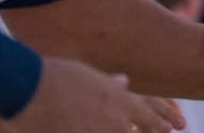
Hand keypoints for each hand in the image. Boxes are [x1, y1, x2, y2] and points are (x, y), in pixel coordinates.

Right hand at [6, 57, 180, 132]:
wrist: (35, 89)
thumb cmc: (62, 77)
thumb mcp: (93, 76)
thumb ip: (110, 84)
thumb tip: (123, 81)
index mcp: (121, 99)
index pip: (149, 115)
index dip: (158, 123)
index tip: (169, 128)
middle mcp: (115, 120)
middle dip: (145, 132)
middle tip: (154, 131)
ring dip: (121, 132)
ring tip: (114, 128)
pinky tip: (85, 129)